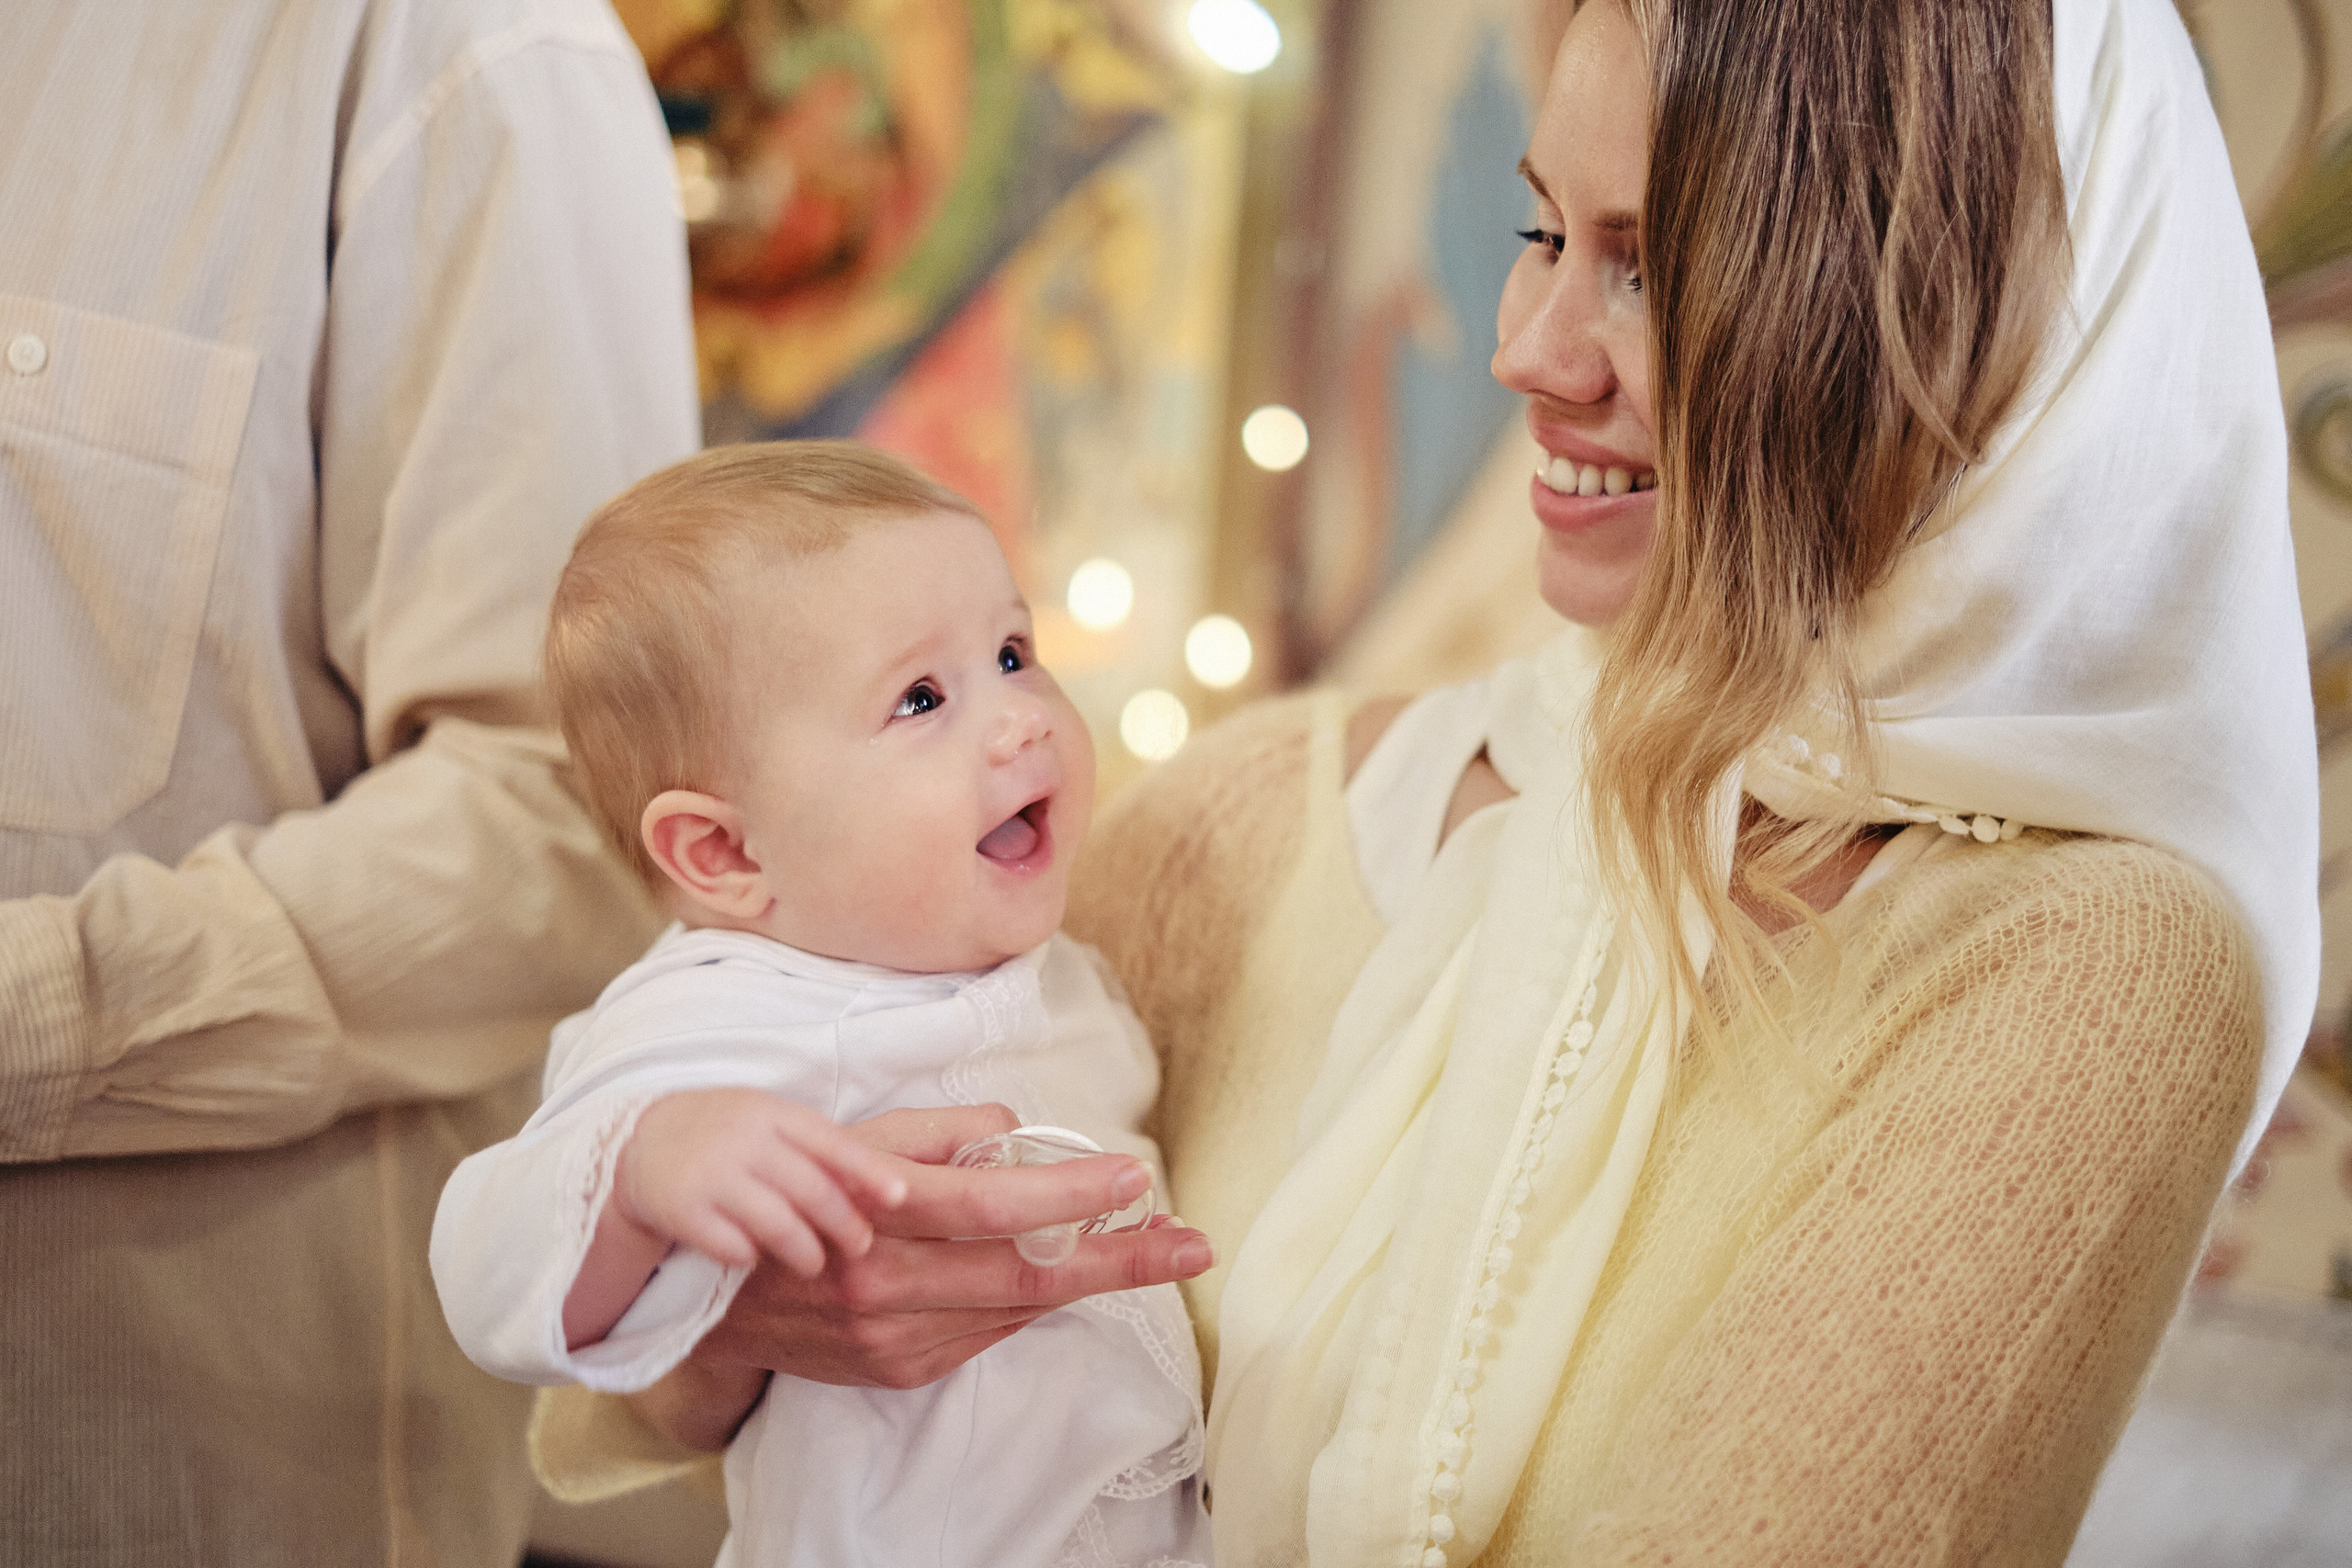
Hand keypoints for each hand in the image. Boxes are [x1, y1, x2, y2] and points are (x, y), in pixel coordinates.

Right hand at [616, 1088, 910, 1275]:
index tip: (899, 1198)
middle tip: (861, 1247)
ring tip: (815, 1263)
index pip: (831, 1143)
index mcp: (774, 1114)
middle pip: (809, 1187)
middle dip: (842, 1222)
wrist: (644, 1140)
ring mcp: (710, 1173)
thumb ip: (824, 1150)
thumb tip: (895, 1185)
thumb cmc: (731, 1136)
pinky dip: (750, 1257)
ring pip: (774, 1222)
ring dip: (803, 1249)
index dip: (868, 1171)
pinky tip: (759, 1263)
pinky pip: (729, 1244)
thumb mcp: (775, 1125)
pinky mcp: (680, 1209)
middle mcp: (743, 1139)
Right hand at [668, 1105, 1214, 1392]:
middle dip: (1119, 1259)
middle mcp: (885, 1287)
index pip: (992, 1208)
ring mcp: (892, 1340)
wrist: (708, 1295)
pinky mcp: (896, 1371)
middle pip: (1026, 1274)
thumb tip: (1017, 1129)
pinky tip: (1072, 1273)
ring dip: (1090, 1280)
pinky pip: (985, 1332)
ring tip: (1157, 1248)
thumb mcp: (854, 1141)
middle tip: (1191, 1244)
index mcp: (876, 1218)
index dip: (1069, 1196)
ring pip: (1015, 1307)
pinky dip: (1031, 1301)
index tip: (1134, 1179)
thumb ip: (939, 1133)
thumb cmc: (794, 1192)